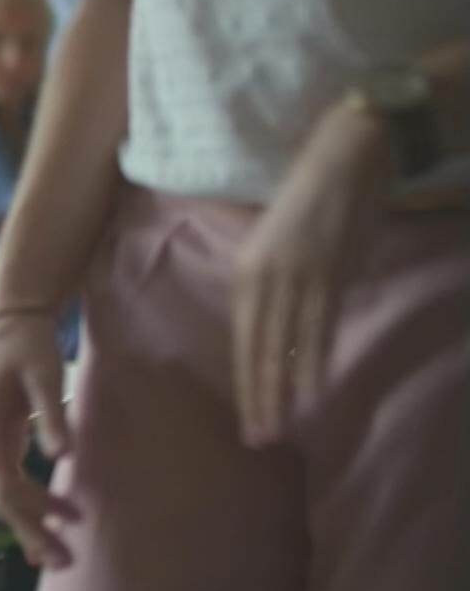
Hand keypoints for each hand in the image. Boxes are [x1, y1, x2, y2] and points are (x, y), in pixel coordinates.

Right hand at [0, 312, 80, 568]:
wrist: (11, 325)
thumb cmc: (28, 345)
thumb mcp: (44, 373)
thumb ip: (51, 415)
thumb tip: (62, 458)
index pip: (4, 483)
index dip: (34, 506)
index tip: (70, 517)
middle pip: (1, 500)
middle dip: (31, 533)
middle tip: (64, 563)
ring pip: (4, 498)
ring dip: (30, 527)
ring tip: (58, 558)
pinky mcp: (2, 445)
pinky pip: (11, 486)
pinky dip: (27, 511)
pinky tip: (45, 530)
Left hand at [233, 98, 393, 443]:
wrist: (348, 153)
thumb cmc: (314, 195)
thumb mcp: (281, 242)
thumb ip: (277, 282)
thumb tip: (285, 322)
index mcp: (247, 268)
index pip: (242, 338)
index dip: (246, 379)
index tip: (248, 415)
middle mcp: (264, 275)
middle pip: (256, 348)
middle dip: (258, 395)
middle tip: (258, 437)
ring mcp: (296, 275)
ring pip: (284, 345)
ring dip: (283, 388)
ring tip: (279, 426)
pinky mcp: (329, 271)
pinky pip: (317, 325)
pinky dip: (311, 358)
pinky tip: (309, 388)